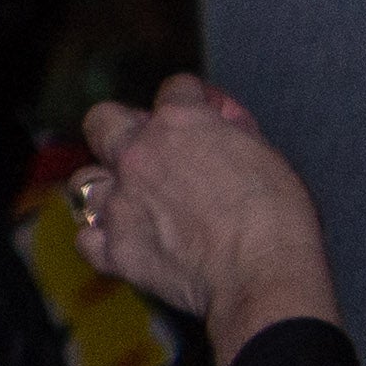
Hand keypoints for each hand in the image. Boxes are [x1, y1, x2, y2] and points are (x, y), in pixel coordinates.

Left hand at [75, 80, 338, 365]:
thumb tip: (220, 125)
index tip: (199, 111)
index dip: (191, 99)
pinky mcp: (115, 247)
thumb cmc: (279, 220)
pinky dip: (103, 240)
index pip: (175, 89)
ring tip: (132, 201)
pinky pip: (88, 238)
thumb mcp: (268, 157)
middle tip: (143, 148)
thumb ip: (232, 134)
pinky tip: (124, 242)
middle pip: (102, 120)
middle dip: (120, 128)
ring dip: (108, 188)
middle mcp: (139, 155)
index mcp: (181, 123)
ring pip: (86, 180)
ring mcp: (121, 201)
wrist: (263, 277)